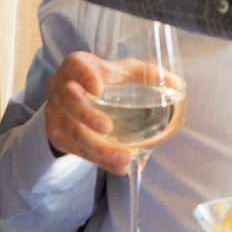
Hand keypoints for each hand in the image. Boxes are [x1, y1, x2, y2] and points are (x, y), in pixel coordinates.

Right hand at [42, 50, 139, 173]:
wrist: (76, 98)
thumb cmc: (104, 79)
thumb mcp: (123, 71)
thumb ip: (148, 74)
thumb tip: (177, 84)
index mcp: (75, 66)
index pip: (75, 65)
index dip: (84, 76)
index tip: (99, 88)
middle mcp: (60, 88)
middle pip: (69, 101)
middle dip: (87, 116)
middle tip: (108, 129)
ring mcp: (55, 112)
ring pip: (73, 132)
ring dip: (98, 148)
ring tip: (124, 158)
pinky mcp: (57, 135)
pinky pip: (76, 150)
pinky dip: (99, 160)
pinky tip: (118, 166)